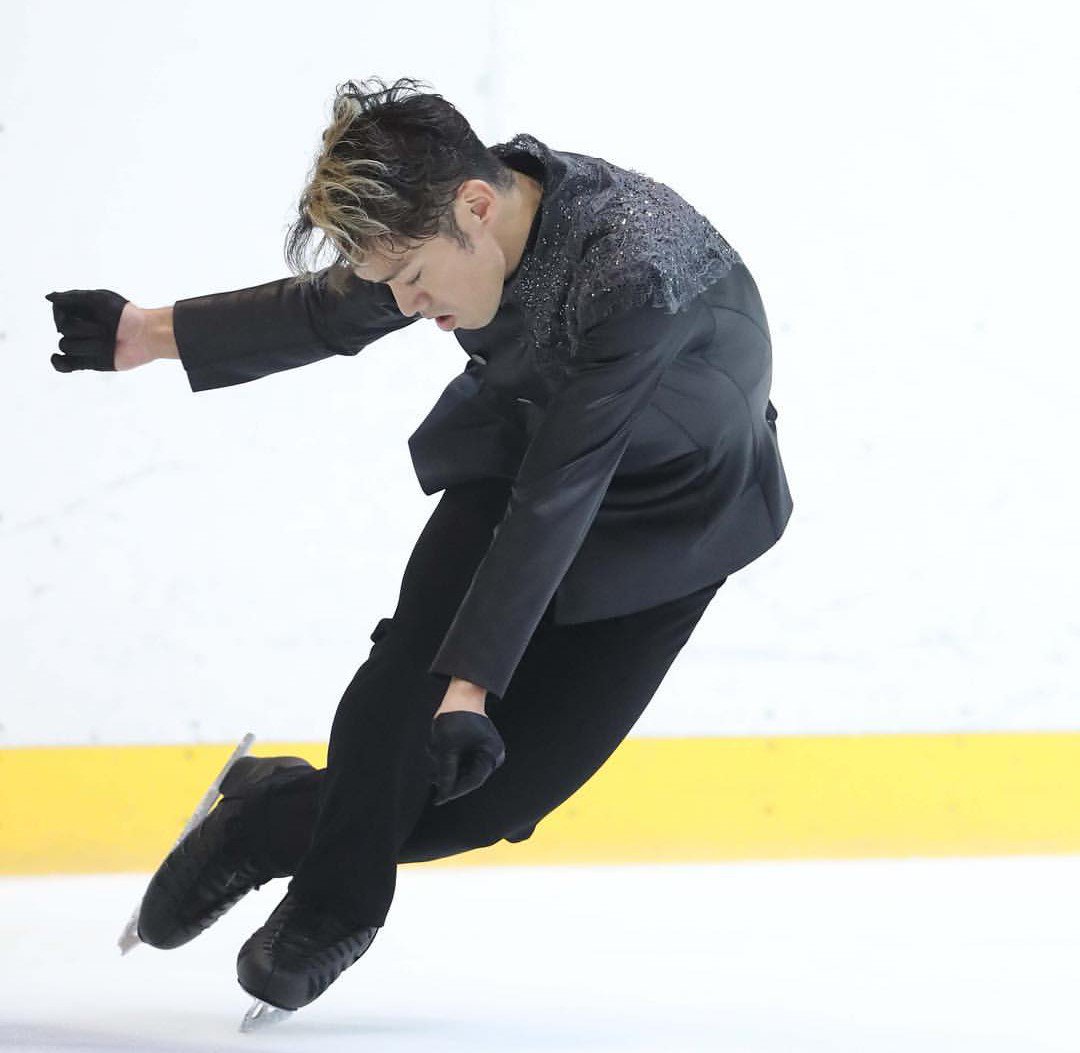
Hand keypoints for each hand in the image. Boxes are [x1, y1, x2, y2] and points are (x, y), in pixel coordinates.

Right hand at [46, 289, 152, 372]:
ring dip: (88, 344)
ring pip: (66, 346)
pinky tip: (58, 359)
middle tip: (105, 330)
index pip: (58, 312)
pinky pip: (65, 365)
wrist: (147, 337)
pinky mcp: (89, 362)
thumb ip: (72, 298)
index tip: (79, 312)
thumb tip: (48, 297)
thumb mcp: (99, 300)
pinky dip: (58, 363)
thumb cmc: (127, 315)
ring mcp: (84, 345)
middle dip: (82, 328)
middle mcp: (81, 328)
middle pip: (63, 330)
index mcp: (82, 311)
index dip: (64, 314)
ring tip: (108, 342)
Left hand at [428, 682, 505, 804]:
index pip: (473, 781)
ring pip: (464, 768)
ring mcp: (486, 751)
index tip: (438, 798)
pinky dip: (451, 758)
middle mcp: (493, 755)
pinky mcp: (478, 747)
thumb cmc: (455, 718)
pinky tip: (440, 749)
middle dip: (449, 775)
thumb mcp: (447, 748)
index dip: (455, 790)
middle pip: (469, 775)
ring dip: (448, 766)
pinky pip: (464, 760)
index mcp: (491, 754)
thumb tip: (442, 796)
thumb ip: (446, 773)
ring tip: (435, 753)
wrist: (461, 694)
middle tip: (432, 776)